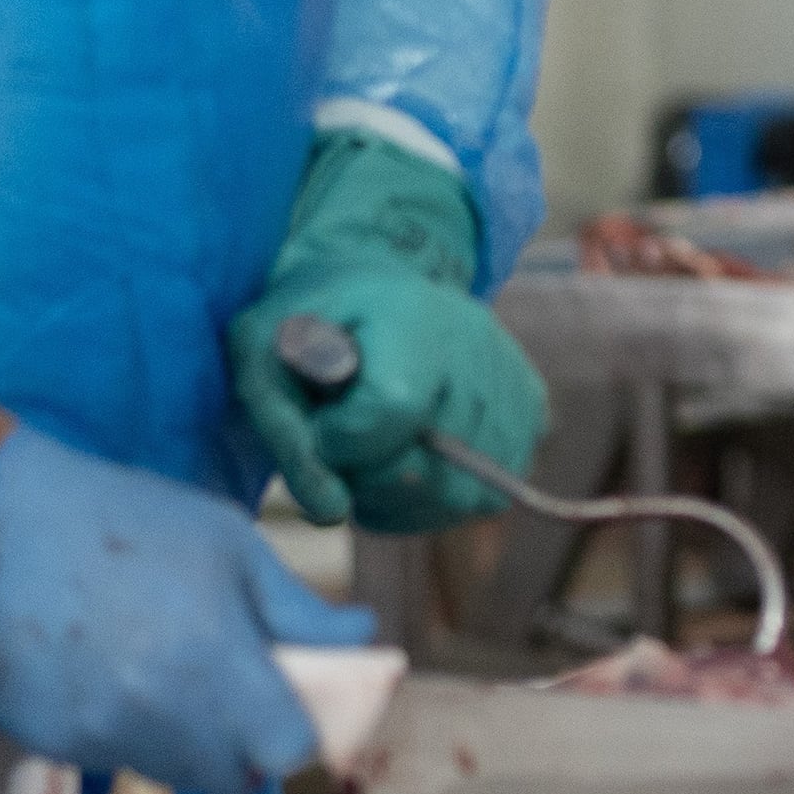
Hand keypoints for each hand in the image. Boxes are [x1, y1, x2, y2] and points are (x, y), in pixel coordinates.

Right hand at [0, 420, 364, 793]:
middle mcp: (154, 714)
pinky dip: (127, 730)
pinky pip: (115, 758)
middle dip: (246, 743)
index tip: (290, 700)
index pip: (286, 751)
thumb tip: (364, 640)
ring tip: (159, 664)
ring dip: (187, 739)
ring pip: (173, 772)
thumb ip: (299, 610)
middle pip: (232, 778)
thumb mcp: (230, 546)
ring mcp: (96, 735)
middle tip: (229, 683)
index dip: (298, 729)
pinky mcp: (48, 743)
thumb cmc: (124, 521)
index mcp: (212, 661)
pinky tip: (105, 668)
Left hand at [233, 265, 546, 529]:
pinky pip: (483, 495)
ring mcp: (513, 384)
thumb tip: (331, 509)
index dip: (339, 437)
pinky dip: (434, 496)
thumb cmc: (309, 322)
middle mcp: (479, 348)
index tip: (320, 417)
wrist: (377, 284)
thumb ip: (287, 433)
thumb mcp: (261, 357)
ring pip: (459, 495)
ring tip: (374, 449)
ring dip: (399, 495)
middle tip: (343, 438)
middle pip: (427, 469)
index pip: (389, 411)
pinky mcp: (532, 414)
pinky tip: (410, 455)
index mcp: (411, 315)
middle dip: (366, 475)